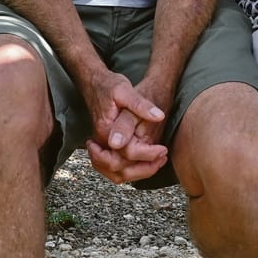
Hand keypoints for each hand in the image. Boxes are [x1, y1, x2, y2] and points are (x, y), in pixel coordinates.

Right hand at [78, 67, 168, 184]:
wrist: (95, 83)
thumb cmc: (110, 86)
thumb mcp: (126, 90)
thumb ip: (141, 105)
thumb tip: (158, 116)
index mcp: (106, 130)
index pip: (127, 153)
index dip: (148, 154)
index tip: (163, 149)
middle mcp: (101, 142)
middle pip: (119, 170)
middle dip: (144, 169)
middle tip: (162, 159)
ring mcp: (101, 146)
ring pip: (115, 174)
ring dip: (137, 173)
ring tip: (156, 163)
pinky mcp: (104, 147)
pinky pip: (113, 169)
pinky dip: (128, 171)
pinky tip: (144, 163)